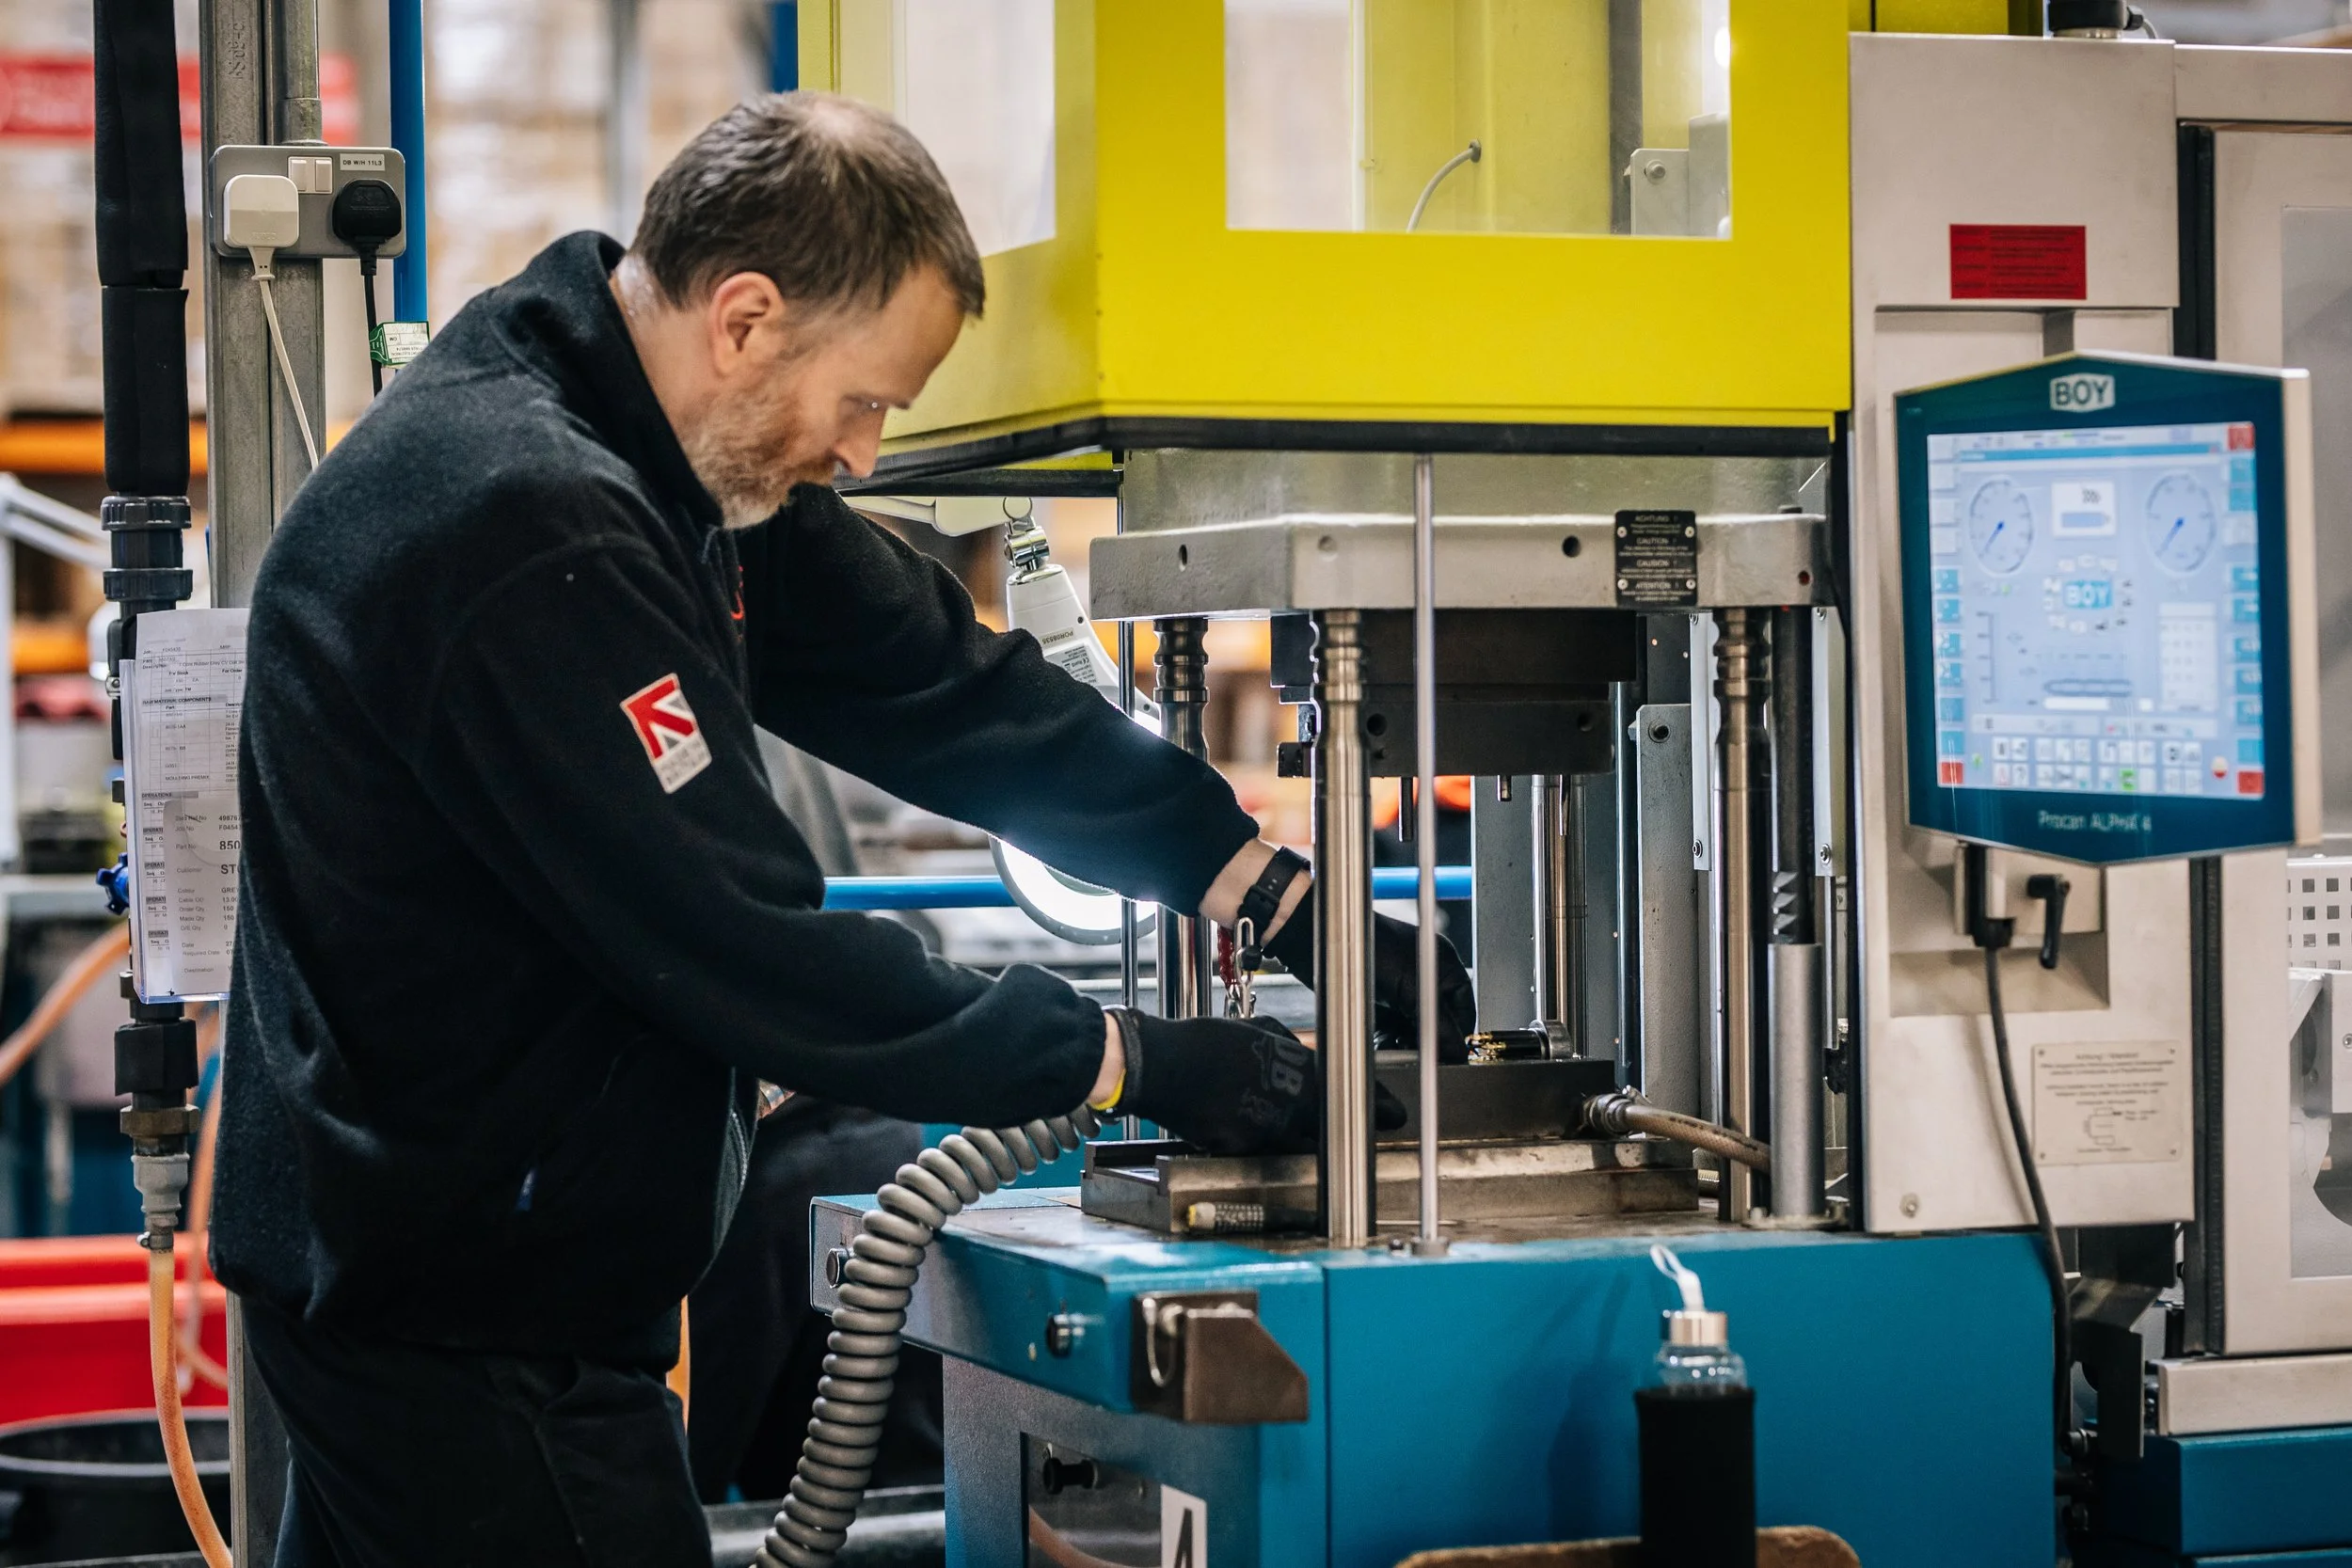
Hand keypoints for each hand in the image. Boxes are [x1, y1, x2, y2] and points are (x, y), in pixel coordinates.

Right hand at [1110, 1009, 1404, 1156]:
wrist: (1157, 1068)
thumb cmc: (1197, 1045)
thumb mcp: (1251, 1031)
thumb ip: (1286, 1044)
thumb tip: (1305, 1053)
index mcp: (1288, 1068)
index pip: (1344, 1089)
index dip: (1375, 1102)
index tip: (1394, 1113)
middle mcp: (1281, 1104)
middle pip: (1328, 1121)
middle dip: (1343, 1122)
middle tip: (1358, 1122)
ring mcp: (1260, 1131)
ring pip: (1297, 1138)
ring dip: (1298, 1131)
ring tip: (1278, 1115)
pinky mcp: (1237, 1150)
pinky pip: (1263, 1147)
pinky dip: (1263, 1137)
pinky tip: (1245, 1121)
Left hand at [1262, 907, 1476, 1062]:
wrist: (1318, 943)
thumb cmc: (1364, 948)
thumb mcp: (1411, 990)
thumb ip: (1438, 1023)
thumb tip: (1456, 1050)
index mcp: (1443, 964)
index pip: (1464, 1009)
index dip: (1456, 1034)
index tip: (1449, 1054)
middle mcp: (1425, 975)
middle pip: (1439, 1021)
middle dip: (1428, 1038)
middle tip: (1418, 1049)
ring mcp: (1402, 988)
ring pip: (1415, 1029)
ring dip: (1407, 1040)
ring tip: (1396, 1043)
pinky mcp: (1381, 1000)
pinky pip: (1394, 1028)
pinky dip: (1390, 1037)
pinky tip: (1383, 1039)